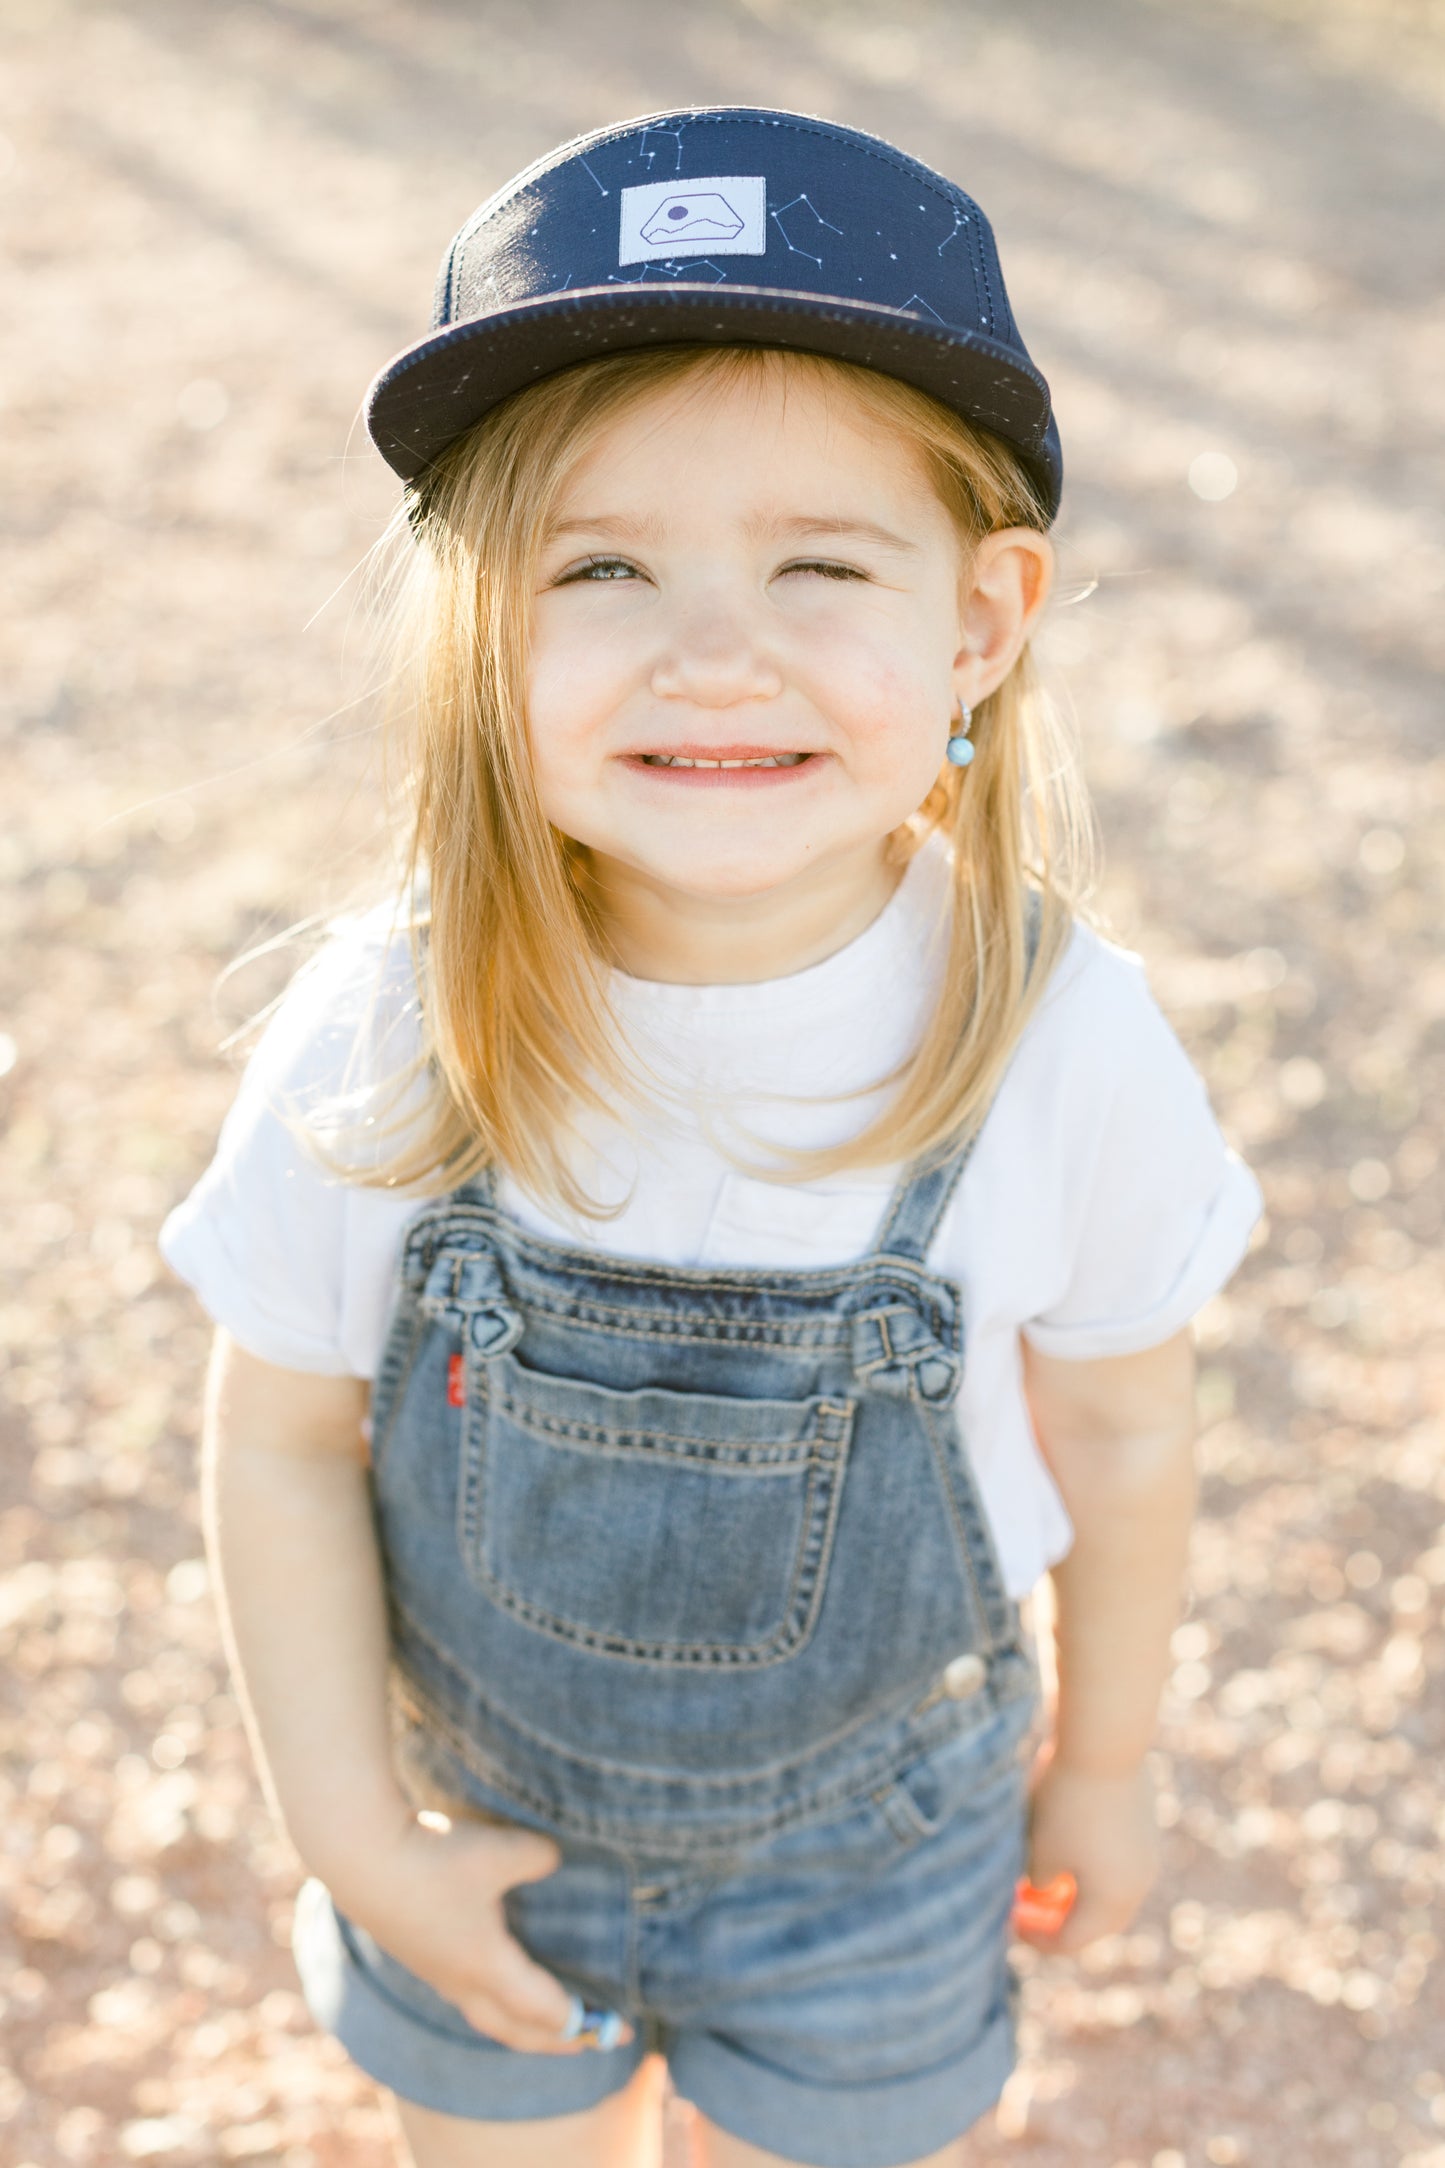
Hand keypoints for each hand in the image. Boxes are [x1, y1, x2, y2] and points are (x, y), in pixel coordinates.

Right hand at [324, 1808, 628, 2054]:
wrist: (360, 1857)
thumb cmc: (433, 1861)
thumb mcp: (500, 1851)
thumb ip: (539, 1858)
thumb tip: (554, 1860)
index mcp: (487, 1968)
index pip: (544, 2011)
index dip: (581, 2022)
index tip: (614, 2029)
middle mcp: (461, 1981)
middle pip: (514, 2031)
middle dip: (553, 2042)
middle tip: (587, 2041)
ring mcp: (435, 1971)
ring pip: (485, 2015)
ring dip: (519, 2025)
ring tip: (542, 2021)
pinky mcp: (417, 1952)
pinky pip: (464, 1994)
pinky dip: (492, 2000)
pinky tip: (494, 1977)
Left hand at [1018, 1746, 1159, 1955]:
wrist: (1104, 1743)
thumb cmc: (1065, 1802)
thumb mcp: (1040, 1850)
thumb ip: (1040, 1881)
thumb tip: (1044, 1887)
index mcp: (1111, 1902)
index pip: (1071, 1940)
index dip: (1036, 1939)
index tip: (1008, 1924)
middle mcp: (1138, 1886)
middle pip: (1097, 1922)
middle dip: (1062, 1920)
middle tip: (1028, 1910)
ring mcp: (1148, 1855)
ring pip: (1111, 1891)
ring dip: (1079, 1893)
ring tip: (1045, 1879)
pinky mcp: (1147, 1827)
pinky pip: (1120, 1862)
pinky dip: (1094, 1867)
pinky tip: (1068, 1846)